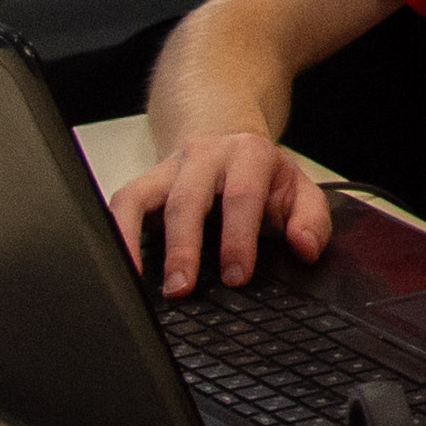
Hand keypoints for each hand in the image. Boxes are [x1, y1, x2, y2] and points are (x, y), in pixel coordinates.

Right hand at [105, 127, 331, 294]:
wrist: (225, 137)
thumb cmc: (261, 175)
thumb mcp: (299, 190)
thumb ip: (312, 220)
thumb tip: (305, 248)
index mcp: (248, 155)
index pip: (243, 196)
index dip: (239, 238)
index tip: (236, 276)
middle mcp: (204, 156)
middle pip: (188, 200)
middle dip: (184, 247)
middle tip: (182, 288)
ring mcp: (168, 169)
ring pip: (142, 199)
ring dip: (135, 241)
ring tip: (137, 283)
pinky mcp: (142, 184)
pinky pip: (119, 205)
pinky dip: (113, 234)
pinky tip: (116, 267)